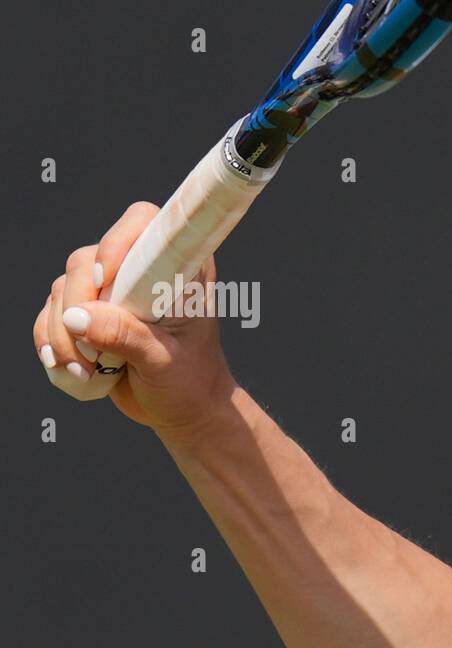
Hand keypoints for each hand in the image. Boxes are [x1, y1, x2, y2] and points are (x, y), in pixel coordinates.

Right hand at [32, 201, 237, 436]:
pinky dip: (52, 342)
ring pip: (62, 289)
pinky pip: (50, 313)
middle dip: (79, 307)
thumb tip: (77, 317)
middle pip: (86, 261)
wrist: (184, 411)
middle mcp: (141, 271)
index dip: (118, 242)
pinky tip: (71, 369)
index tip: (107, 277)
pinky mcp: (88, 312)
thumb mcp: (164, 361)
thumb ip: (126, 337)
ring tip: (88, 371)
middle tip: (92, 351)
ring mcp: (111, 290)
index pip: (144, 223)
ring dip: (65, 334)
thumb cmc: (190, 382)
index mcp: (178, 270)